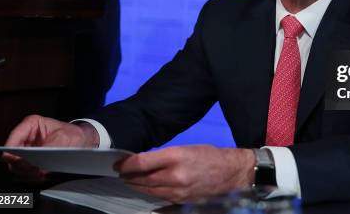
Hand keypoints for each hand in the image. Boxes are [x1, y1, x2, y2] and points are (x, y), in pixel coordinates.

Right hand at [3, 115, 99, 181]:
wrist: (83, 141)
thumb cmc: (74, 134)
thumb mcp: (64, 138)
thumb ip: (49, 148)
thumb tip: (36, 163)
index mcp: (31, 125)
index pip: (14, 137)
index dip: (12, 151)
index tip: (18, 160)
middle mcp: (26, 138)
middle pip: (12, 155)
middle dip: (21, 164)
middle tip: (34, 170)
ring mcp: (27, 151)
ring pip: (17, 166)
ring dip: (27, 173)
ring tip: (40, 174)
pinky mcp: (30, 162)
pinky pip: (25, 173)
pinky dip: (32, 176)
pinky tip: (42, 176)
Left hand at [116, 145, 254, 202]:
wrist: (230, 173)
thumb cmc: (209, 156)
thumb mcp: (185, 148)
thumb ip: (164, 156)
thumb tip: (144, 161)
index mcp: (176, 156)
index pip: (142, 163)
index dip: (126, 164)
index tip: (119, 164)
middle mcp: (176, 175)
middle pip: (143, 179)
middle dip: (129, 176)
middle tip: (121, 172)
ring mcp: (178, 191)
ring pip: (149, 190)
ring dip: (137, 185)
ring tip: (129, 180)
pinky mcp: (181, 201)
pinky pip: (160, 197)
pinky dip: (150, 192)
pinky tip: (146, 187)